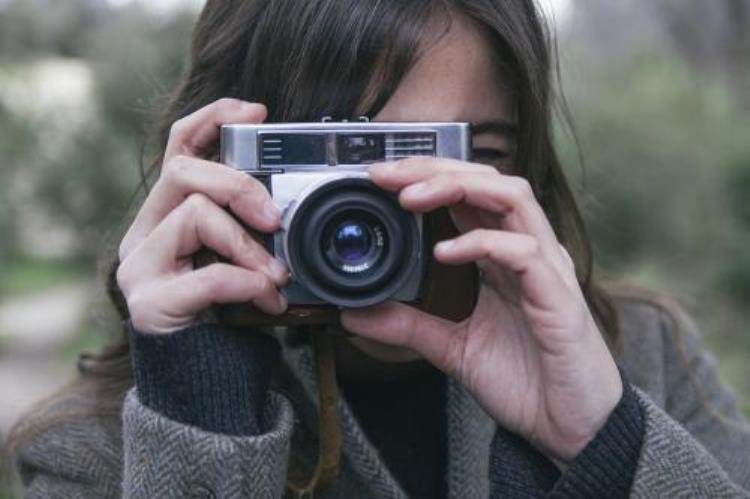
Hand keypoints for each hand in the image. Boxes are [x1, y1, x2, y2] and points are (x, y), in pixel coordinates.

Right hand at [116, 99, 288, 333]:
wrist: (205, 383)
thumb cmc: (227, 317)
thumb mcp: (241, 260)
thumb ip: (248, 229)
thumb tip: (287, 204)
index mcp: (168, 216)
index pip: (179, 148)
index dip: (213, 119)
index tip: (257, 111)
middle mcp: (144, 234)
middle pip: (183, 173)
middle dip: (240, 187)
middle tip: (276, 219)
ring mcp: (139, 269)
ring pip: (195, 215)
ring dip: (248, 245)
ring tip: (276, 277)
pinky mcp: (149, 306)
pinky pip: (204, 277)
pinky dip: (244, 283)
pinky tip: (264, 300)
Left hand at [340, 158, 621, 462]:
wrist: (569, 428)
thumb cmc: (524, 378)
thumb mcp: (450, 345)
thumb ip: (407, 325)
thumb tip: (354, 312)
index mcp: (502, 255)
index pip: (467, 194)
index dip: (425, 176)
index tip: (378, 178)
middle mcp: (526, 251)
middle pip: (487, 180)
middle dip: (434, 169)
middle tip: (385, 175)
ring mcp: (546, 269)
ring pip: (512, 197)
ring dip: (458, 188)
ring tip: (411, 199)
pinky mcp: (559, 298)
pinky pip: (525, 252)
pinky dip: (483, 243)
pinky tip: (444, 253)